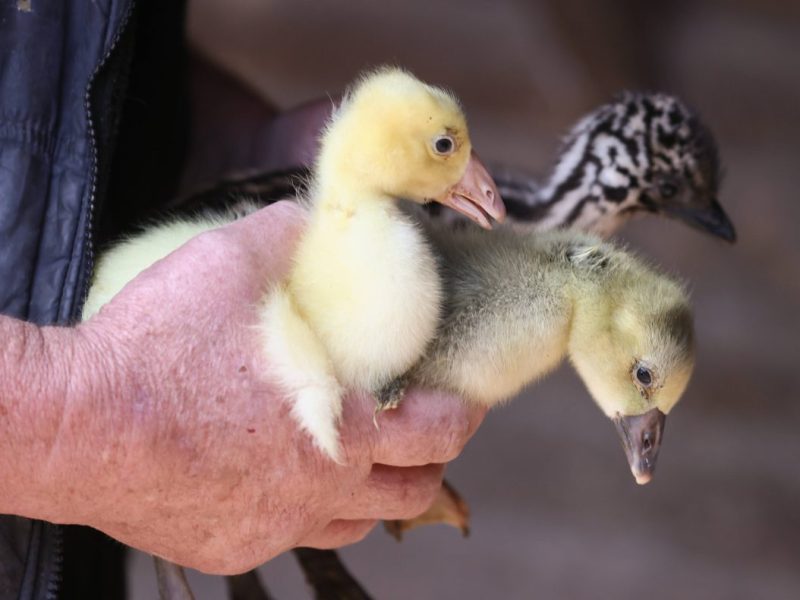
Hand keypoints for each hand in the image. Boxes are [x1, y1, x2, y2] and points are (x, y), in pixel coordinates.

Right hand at [35, 201, 484, 573]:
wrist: (72, 425)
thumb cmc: (155, 348)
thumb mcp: (227, 264)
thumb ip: (284, 236)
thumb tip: (308, 217)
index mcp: (339, 428)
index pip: (437, 435)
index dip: (462, 417)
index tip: (465, 404)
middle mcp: (316, 490)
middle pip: (410, 495)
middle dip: (429, 464)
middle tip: (422, 435)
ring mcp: (272, 527)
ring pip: (353, 524)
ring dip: (371, 493)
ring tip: (361, 460)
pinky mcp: (227, 547)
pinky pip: (288, 537)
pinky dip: (304, 510)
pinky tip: (282, 479)